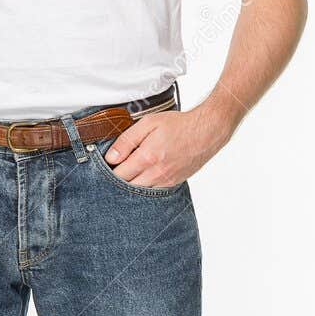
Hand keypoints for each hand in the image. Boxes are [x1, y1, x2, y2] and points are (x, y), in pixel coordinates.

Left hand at [101, 104, 237, 186]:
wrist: (206, 132)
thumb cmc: (178, 124)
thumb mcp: (148, 123)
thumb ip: (127, 140)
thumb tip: (111, 158)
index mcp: (147, 157)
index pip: (119, 173)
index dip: (110, 169)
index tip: (108, 163)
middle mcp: (156, 173)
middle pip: (127, 186)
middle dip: (118, 179)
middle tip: (115, 168)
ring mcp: (166, 181)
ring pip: (140, 192)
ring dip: (131, 184)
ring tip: (129, 171)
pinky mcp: (173, 183)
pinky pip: (153, 191)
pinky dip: (145, 186)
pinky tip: (143, 176)